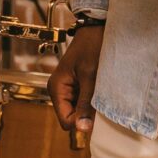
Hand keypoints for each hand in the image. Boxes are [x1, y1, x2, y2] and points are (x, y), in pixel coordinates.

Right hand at [50, 20, 102, 135]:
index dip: (80, 123)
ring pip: (78, 110)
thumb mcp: (90, 77)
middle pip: (71, 117)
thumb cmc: (91, 47)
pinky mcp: (77, 85)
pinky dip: (92, 100)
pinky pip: (83, 101)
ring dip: (90, 107)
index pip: (65, 120)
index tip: (97, 118)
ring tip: (101, 94)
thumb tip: (82, 129)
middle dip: (86, 115)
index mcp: (56, 88)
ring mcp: (68, 88)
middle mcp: (59, 90)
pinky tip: (100, 90)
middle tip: (101, 104)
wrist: (96, 28)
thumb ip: (86, 103)